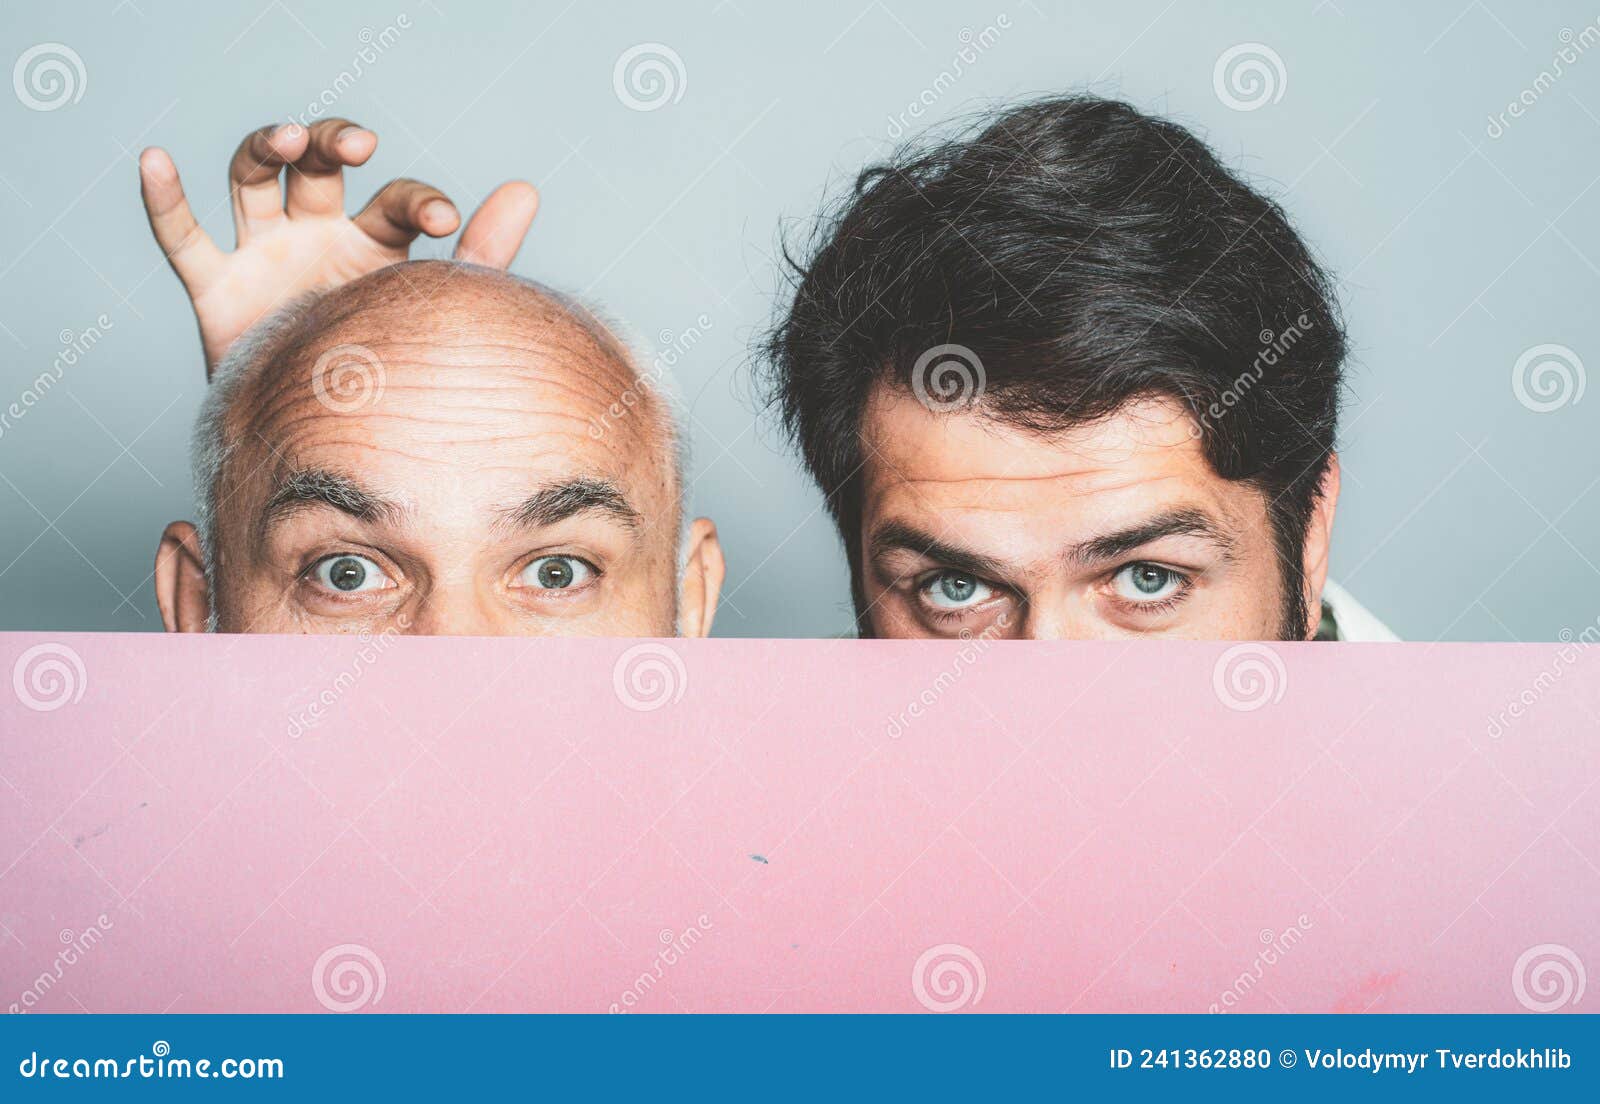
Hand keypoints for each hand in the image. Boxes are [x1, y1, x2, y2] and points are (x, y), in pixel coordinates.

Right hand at [139, 118, 538, 374]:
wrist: (332, 455)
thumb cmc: (392, 380)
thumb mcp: (439, 317)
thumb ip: (481, 257)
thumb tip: (527, 190)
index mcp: (378, 246)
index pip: (395, 200)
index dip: (418, 200)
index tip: (445, 221)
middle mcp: (321, 238)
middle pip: (318, 165)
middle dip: (332, 142)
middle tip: (356, 145)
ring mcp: (267, 257)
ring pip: (254, 178)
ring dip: (266, 148)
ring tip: (287, 140)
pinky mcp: (218, 289)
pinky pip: (182, 238)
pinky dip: (164, 199)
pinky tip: (156, 160)